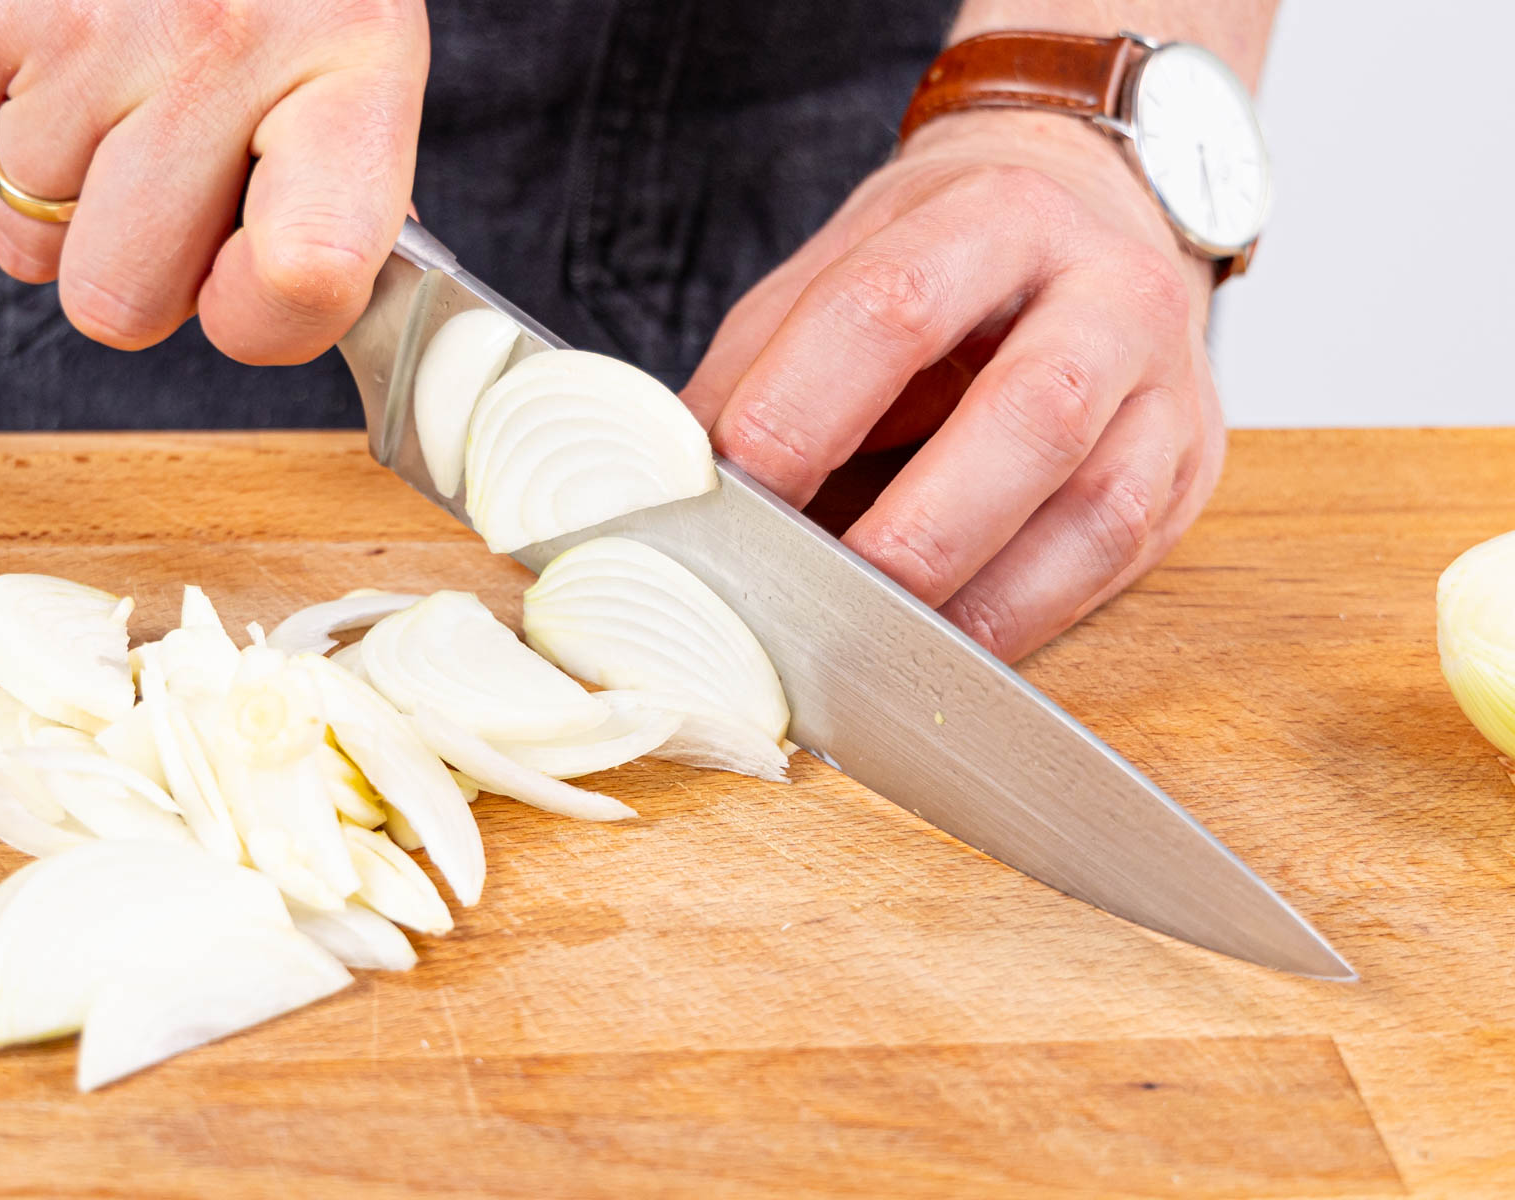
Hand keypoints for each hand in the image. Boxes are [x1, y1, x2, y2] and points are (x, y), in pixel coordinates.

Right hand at [0, 0, 426, 362]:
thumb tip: (294, 310)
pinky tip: (43, 70)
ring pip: (25, 242)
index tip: (242, 290)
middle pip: (120, 299)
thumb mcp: (352, 73)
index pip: (306, 277)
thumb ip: (339, 206)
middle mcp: (225, 40)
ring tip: (109, 101)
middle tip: (163, 184)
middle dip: (131, 268)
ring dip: (56, 197)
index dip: (259, 323)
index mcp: (353, 68)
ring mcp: (93, 19)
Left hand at [682, 109, 1225, 661]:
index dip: (805, 407)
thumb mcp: (838, 272)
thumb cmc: (947, 260)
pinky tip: (948, 650)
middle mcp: (1106, 290)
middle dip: (919, 529)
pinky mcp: (1187, 468)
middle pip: (1033, 414)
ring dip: (980, 599)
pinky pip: (1115, 564)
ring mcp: (1167, 385)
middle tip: (820, 599)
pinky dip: (1025, 621)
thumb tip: (664, 484)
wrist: (1093, 212)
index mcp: (996, 214)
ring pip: (1098, 506)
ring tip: (879, 652)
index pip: (893, 308)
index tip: (732, 492)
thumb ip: (756, 372)